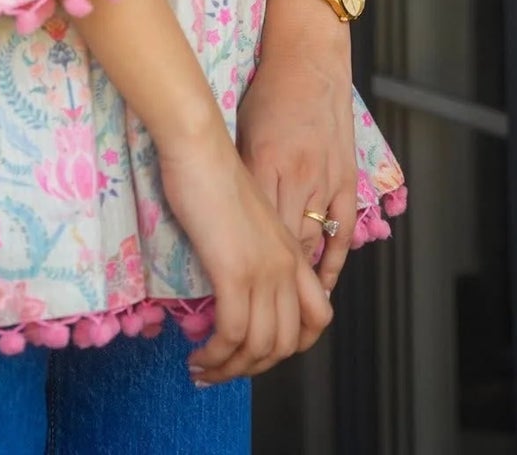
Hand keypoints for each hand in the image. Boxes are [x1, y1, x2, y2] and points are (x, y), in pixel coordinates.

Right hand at [158, 118, 331, 385]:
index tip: (259, 353)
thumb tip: (235, 283)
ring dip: (229, 369)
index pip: (318, 318)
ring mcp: (262, 271)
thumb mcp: (246, 218)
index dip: (294, 346)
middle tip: (221, 369)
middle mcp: (286, 267)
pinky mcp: (234, 272)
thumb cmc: (212, 172)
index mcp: (292, 252)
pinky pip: (232, 334)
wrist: (200, 147)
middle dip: (254, 367)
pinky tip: (198, 357)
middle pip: (286, 343)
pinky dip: (215, 356)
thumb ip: (252, 250)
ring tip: (202, 369)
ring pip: (259, 347)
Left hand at [235, 9, 357, 295]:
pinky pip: (342, 232)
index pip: (251, 227)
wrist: (310, 60)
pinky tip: (320, 287)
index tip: (225, 292)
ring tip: (282, 312)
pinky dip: (332, 263)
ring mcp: (326, 179)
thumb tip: (218, 211)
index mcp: (265, 163)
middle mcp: (298, 176)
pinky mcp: (346, 179)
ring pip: (312, 244)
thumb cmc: (268, 93)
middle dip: (267, 283)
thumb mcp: (241, 130)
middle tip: (250, 314)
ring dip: (298, 282)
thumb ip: (236, 173)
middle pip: (283, 245)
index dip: (239, 265)